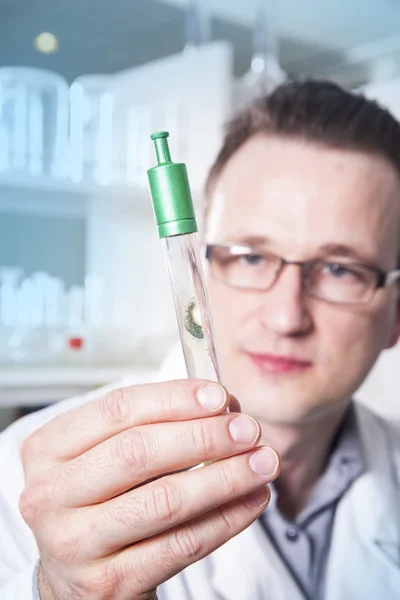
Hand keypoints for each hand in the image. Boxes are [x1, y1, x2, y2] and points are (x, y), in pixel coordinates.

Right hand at [19, 379, 279, 599]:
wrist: (77, 573)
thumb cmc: (100, 498)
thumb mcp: (107, 455)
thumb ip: (154, 424)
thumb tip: (222, 406)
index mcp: (48, 449)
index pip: (117, 410)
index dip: (173, 399)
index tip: (220, 396)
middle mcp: (51, 495)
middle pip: (138, 452)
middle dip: (204, 437)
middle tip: (249, 429)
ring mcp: (76, 543)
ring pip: (164, 501)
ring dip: (224, 478)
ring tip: (263, 462)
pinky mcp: (109, 583)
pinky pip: (180, 545)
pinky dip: (226, 519)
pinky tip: (251, 500)